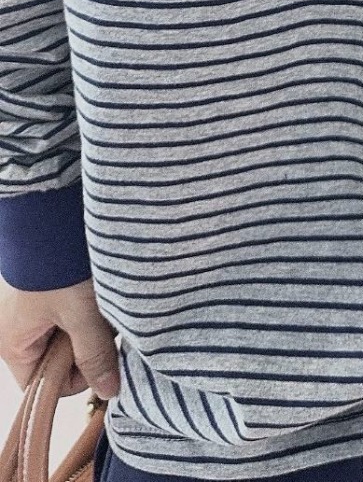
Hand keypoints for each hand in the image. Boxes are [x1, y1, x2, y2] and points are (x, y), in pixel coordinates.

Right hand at [0, 275, 119, 400]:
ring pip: (66, 330)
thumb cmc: (58, 266)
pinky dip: (86, 303)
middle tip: (104, 323)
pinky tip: (98, 288)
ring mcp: (29, 305)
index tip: (99, 357)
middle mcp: (15, 327)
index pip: (41, 385)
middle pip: (56, 357)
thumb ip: (95, 355)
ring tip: (102, 301)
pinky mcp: (44, 285)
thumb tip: (108, 391)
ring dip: (88, 322)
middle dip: (85, 344)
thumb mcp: (82, 316)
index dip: (74, 378)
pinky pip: (67, 307)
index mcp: (13, 343)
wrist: (52, 213)